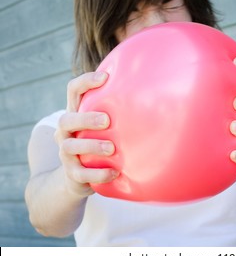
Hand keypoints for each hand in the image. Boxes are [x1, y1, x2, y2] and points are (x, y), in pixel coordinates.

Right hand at [54, 72, 118, 195]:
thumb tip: (149, 91)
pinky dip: (98, 174)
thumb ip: (116, 112)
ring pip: (70, 147)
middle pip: (66, 120)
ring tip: (112, 149)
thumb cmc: (97, 143)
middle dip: (86, 119)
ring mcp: (66, 153)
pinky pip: (81, 174)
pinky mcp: (71, 173)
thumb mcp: (103, 127)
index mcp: (74, 114)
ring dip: (92, 146)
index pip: (73, 91)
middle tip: (107, 120)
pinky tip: (115, 172)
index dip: (86, 82)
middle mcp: (65, 132)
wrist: (76, 178)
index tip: (105, 77)